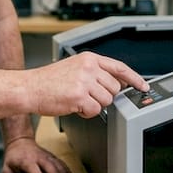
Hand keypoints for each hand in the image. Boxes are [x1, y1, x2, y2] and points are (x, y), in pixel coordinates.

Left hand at [2, 137, 71, 172]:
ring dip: (62, 171)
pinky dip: (65, 169)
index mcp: (25, 160)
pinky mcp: (51, 156)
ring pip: (55, 162)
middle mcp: (36, 157)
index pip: (31, 167)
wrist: (20, 142)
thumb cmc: (13, 158)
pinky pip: (60, 162)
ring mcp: (45, 156)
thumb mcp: (6, 169)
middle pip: (47, 164)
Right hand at [27, 52, 147, 117]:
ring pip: (106, 101)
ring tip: (78, 100)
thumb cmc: (49, 81)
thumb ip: (95, 72)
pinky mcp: (79, 96)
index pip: (120, 67)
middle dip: (104, 96)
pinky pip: (95, 110)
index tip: (143, 86)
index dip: (134, 78)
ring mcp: (84, 81)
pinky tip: (74, 106)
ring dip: (94, 105)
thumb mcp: (74, 67)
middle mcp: (89, 67)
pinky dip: (86, 113)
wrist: (29, 88)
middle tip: (87, 96)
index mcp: (89, 58)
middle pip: (115, 88)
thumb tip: (117, 83)